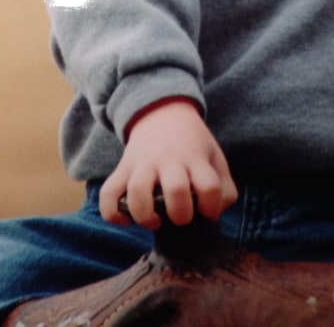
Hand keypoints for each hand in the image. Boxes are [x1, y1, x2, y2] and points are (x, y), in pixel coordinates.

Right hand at [99, 99, 237, 228]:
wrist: (163, 113)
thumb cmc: (192, 144)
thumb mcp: (215, 158)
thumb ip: (225, 189)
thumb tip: (214, 215)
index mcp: (195, 158)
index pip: (210, 186)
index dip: (211, 206)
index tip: (207, 211)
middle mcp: (169, 160)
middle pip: (176, 190)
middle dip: (181, 214)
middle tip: (181, 217)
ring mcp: (143, 164)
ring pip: (138, 193)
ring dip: (146, 216)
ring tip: (156, 221)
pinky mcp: (123, 168)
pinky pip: (109, 193)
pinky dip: (112, 213)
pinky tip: (126, 220)